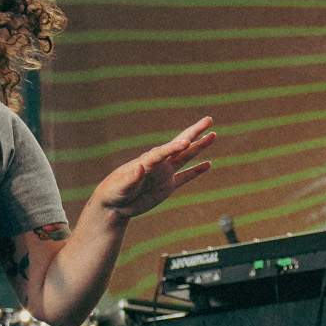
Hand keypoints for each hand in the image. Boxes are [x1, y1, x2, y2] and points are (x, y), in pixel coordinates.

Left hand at [92, 117, 215, 221]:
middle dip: (194, 132)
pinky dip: (197, 171)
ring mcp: (164, 174)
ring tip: (213, 135)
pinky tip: (208, 164)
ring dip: (199, 147)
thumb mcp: (120, 186)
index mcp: (146, 162)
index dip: (174, 147)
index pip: (163, 152)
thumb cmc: (113, 193)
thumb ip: (131, 178)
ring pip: (186, 157)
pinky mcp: (167, 187)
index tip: (187, 142)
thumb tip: (139, 166)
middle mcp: (158, 164)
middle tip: (208, 120)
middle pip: (179, 145)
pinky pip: (186, 177)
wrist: (113, 205)